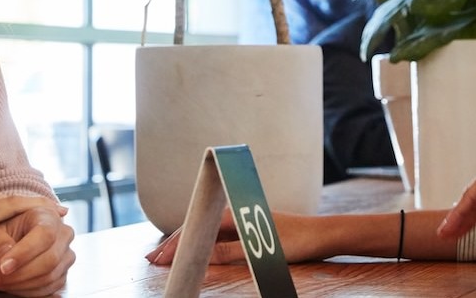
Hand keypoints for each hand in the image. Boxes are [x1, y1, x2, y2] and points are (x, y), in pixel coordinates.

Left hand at [0, 201, 75, 295]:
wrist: (3, 250)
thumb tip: (5, 254)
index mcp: (46, 215)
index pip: (44, 234)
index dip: (25, 253)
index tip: (2, 267)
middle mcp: (62, 233)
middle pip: (49, 260)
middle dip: (17, 274)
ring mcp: (65, 255)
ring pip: (48, 277)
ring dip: (17, 285)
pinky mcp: (62, 274)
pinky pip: (47, 288)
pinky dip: (24, 291)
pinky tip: (6, 286)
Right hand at [145, 211, 338, 264]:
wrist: (322, 235)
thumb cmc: (294, 240)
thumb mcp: (257, 250)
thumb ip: (228, 253)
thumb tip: (199, 256)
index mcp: (233, 214)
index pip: (195, 229)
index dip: (174, 245)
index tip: (158, 258)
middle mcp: (234, 216)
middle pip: (196, 230)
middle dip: (174, 246)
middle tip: (153, 261)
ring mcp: (241, 224)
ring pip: (205, 236)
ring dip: (187, 247)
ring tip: (167, 259)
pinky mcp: (248, 232)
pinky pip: (218, 240)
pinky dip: (203, 249)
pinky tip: (196, 256)